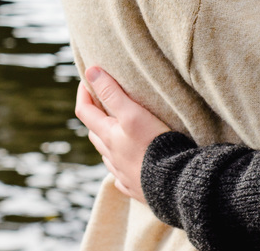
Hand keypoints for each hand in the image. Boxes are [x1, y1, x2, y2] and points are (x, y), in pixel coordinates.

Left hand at [75, 67, 170, 203]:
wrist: (176, 183)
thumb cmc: (154, 145)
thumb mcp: (132, 113)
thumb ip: (112, 92)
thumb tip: (91, 71)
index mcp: (108, 137)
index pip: (85, 111)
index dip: (84, 92)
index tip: (89, 78)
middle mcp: (112, 156)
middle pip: (94, 134)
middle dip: (95, 116)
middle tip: (103, 102)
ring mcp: (124, 174)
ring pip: (108, 155)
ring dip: (108, 142)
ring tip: (117, 131)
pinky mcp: (138, 187)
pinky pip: (123, 177)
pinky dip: (122, 166)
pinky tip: (129, 164)